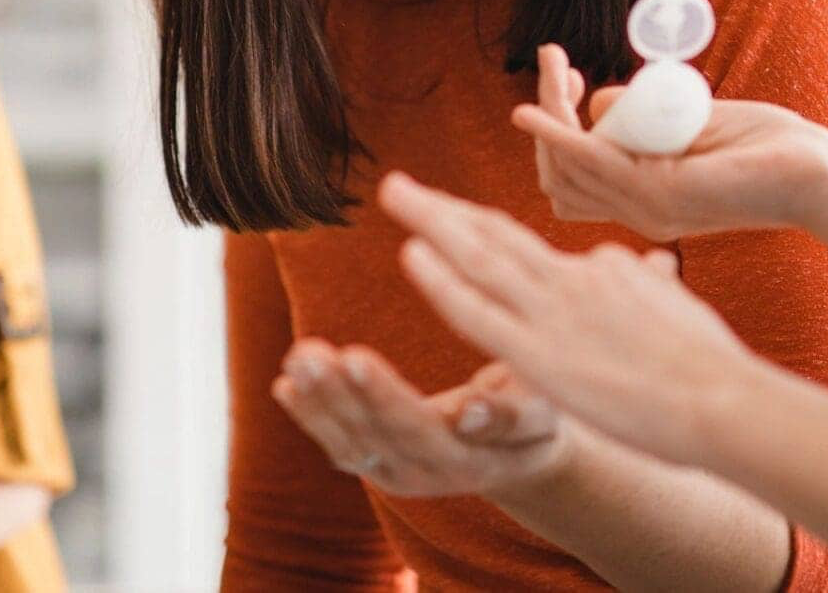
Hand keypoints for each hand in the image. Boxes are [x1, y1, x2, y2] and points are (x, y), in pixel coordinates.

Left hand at [272, 342, 569, 499]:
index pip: (416, 426)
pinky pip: (340, 445)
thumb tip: (468, 413)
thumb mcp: (541, 411)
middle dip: (337, 393)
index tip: (355, 357)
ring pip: (350, 442)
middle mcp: (427, 475)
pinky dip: (311, 415)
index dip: (382, 394)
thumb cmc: (537, 414)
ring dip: (318, 401)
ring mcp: (399, 475)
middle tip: (308, 353)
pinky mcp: (381, 466)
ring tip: (297, 357)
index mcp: (467, 459)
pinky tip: (286, 384)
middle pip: (374, 435)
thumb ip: (509, 415)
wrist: (524, 451)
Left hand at [378, 171, 769, 469]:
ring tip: (392, 193)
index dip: (483, 231)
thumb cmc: (708, 365)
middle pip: (494, 234)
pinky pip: (478, 311)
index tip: (450, 217)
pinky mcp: (540, 353)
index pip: (532, 250)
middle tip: (398, 185)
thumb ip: (642, 286)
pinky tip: (410, 255)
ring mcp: (552, 313)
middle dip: (443, 210)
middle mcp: (569, 279)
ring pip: (477, 256)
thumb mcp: (674, 305)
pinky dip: (441, 281)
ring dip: (431, 221)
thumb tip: (637, 265)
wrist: (721, 397)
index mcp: (598, 271)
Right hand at [515, 43, 827, 241]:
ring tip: (554, 67)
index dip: (553, 129)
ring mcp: (646, 207)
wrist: (818, 173)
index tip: (563, 72)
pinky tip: (536, 111)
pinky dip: (556, 136)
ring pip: (565, 168)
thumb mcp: (692, 124)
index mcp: (643, 201)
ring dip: (549, 113)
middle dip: (545, 116)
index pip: (571, 178)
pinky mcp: (660, 193)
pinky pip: (590, 164)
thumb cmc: (765, 148)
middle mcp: (638, 211)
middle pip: (557, 175)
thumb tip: (598, 102)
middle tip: (554, 63)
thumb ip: (645, 118)